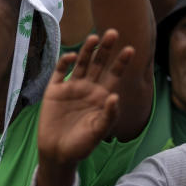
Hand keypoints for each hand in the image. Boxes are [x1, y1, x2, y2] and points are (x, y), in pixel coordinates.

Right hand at [37, 30, 132, 167]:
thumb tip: (115, 96)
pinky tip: (73, 56)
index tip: (130, 49)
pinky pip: (60, 72)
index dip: (121, 62)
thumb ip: (108, 115)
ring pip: (82, 64)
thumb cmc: (81, 145)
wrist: (57, 153)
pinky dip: (65, 63)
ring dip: (88, 51)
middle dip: (106, 49)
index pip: (114, 75)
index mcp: (102, 97)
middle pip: (99, 64)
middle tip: (113, 32)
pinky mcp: (54, 90)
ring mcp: (71, 87)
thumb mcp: (98, 132)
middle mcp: (88, 88)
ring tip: (94, 37)